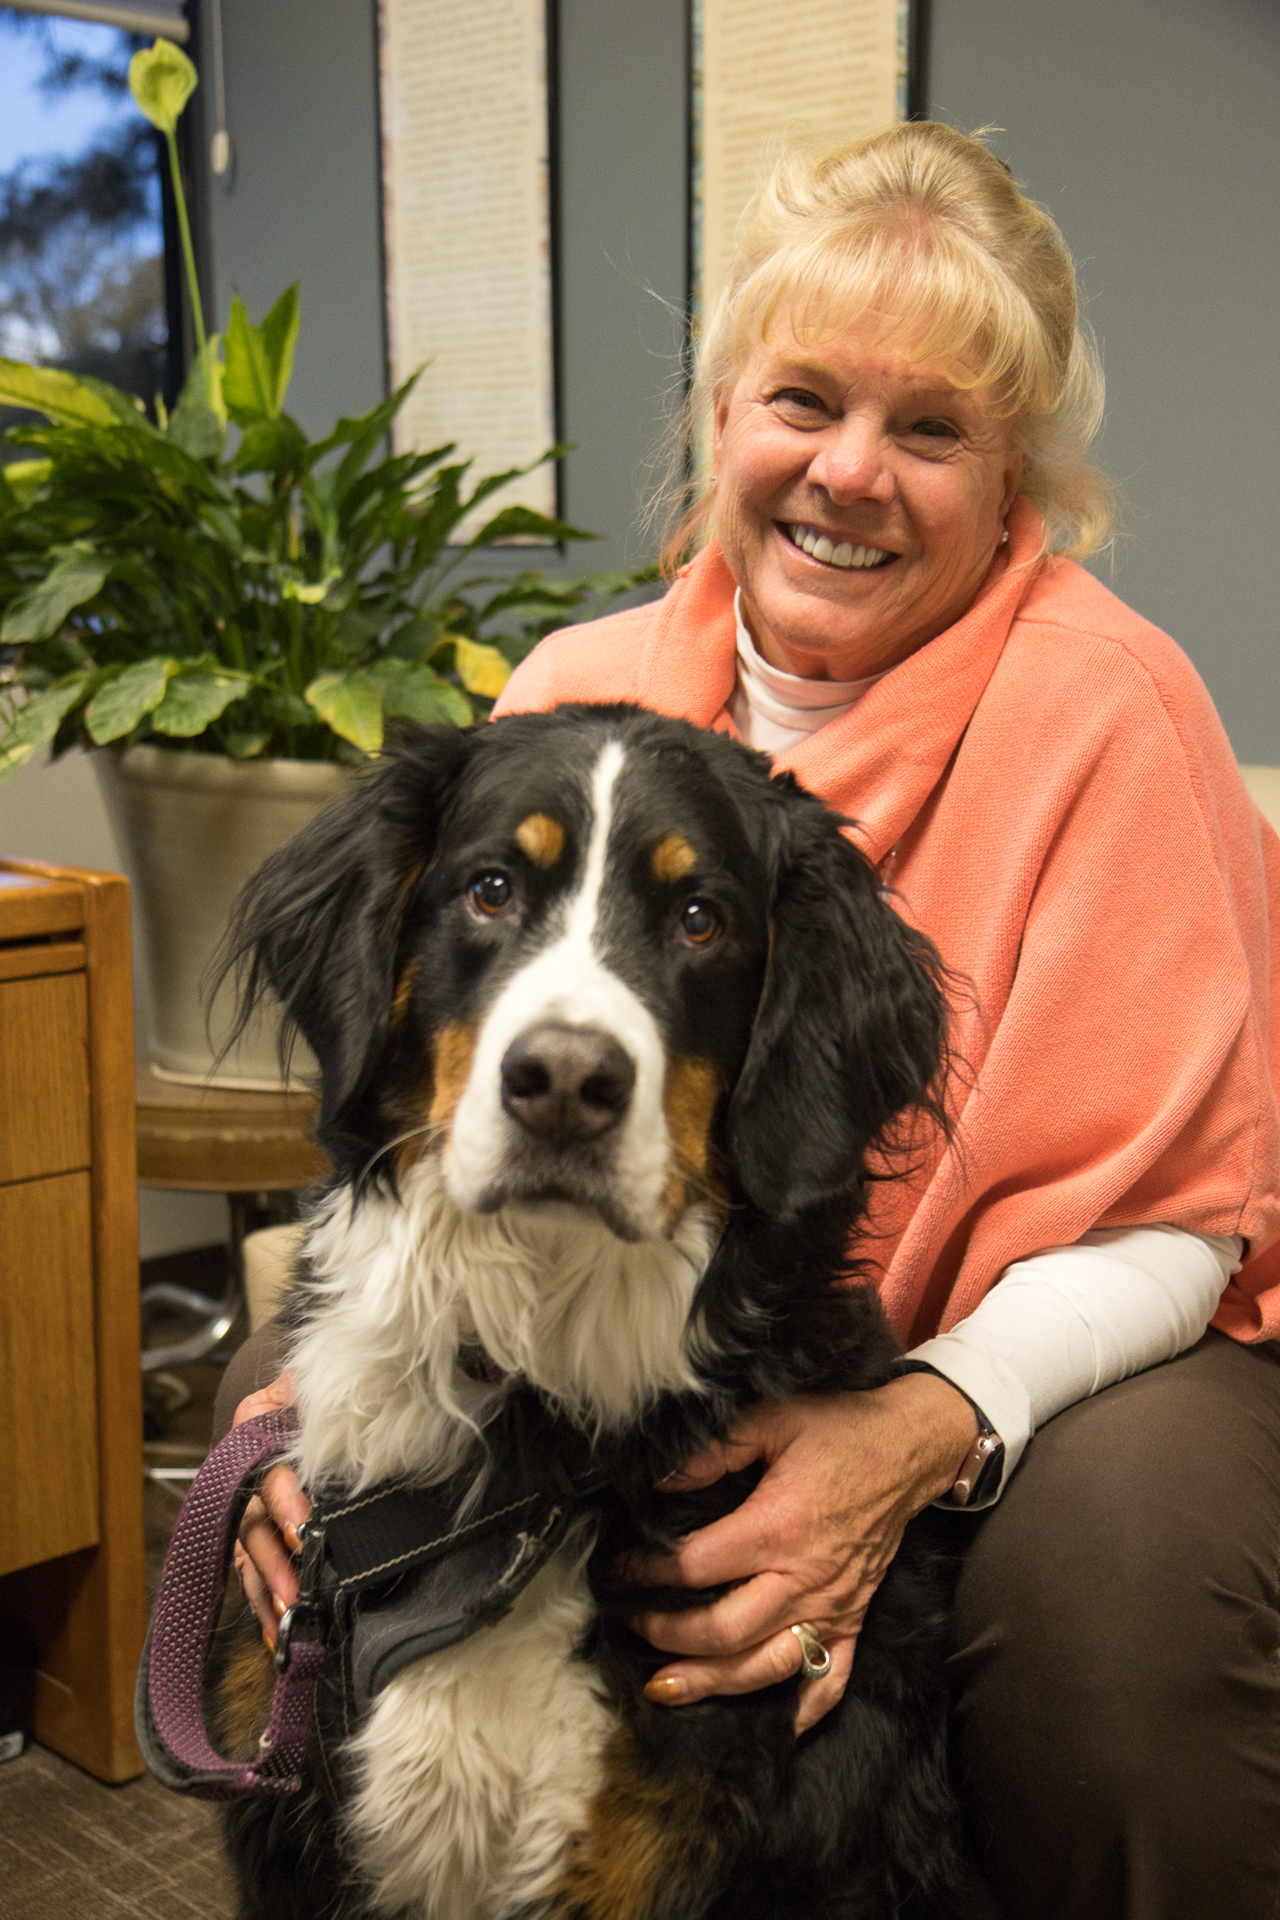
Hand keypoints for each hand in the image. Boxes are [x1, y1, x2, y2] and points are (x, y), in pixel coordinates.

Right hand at [229, 1372, 309, 1649]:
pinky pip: (253, 1572)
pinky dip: (263, 1603)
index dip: (283, 1501)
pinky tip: (276, 1631)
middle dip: (273, 1560)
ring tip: (284, 1619)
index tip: (304, 1529)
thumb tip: (341, 1415)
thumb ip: (318, 1395)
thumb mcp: (314, 1377)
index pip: (267, 1472)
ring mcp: (249, 1506)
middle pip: (251, 1523)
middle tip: (294, 1592)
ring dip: (265, 1589)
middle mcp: (245, 1472)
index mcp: (255, 1428)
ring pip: (248, 1555)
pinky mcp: (260, 1533)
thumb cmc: (316, 1383)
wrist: (310, 1387)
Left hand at [626, 1373, 977, 1732]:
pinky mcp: (854, 1620)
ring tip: (666, 1689)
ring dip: (713, 1684)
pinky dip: (802, 1712)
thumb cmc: (839, 1430)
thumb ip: (713, 1451)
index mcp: (777, 1527)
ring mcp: (832, 1607)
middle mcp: (803, 1578)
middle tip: (631, 1628)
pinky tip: (771, 1727)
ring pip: (766, 1667)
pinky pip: (830, 1681)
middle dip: (668, 1637)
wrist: (910, 1446)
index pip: (697, 1566)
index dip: (648, 1573)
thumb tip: (659, 1480)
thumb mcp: (772, 1419)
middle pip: (724, 1631)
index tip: (618, 1571)